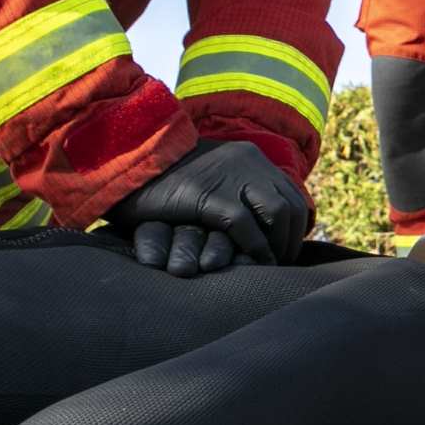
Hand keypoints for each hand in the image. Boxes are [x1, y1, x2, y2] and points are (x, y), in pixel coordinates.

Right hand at [106, 139, 309, 274]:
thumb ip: (233, 187)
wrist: (131, 155)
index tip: (284, 249)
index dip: (294, 226)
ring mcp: (231, 177)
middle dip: (291, 240)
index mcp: (249, 156)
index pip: (291, 193)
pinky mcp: (209, 195)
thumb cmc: (164, 174)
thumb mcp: (210, 173)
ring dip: (277, 246)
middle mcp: (248, 163)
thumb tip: (253, 216)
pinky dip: (254, 249)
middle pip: (291, 206)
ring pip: (277, 214)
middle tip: (280, 265)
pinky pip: (246, 227)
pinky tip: (250, 266)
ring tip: (267, 269)